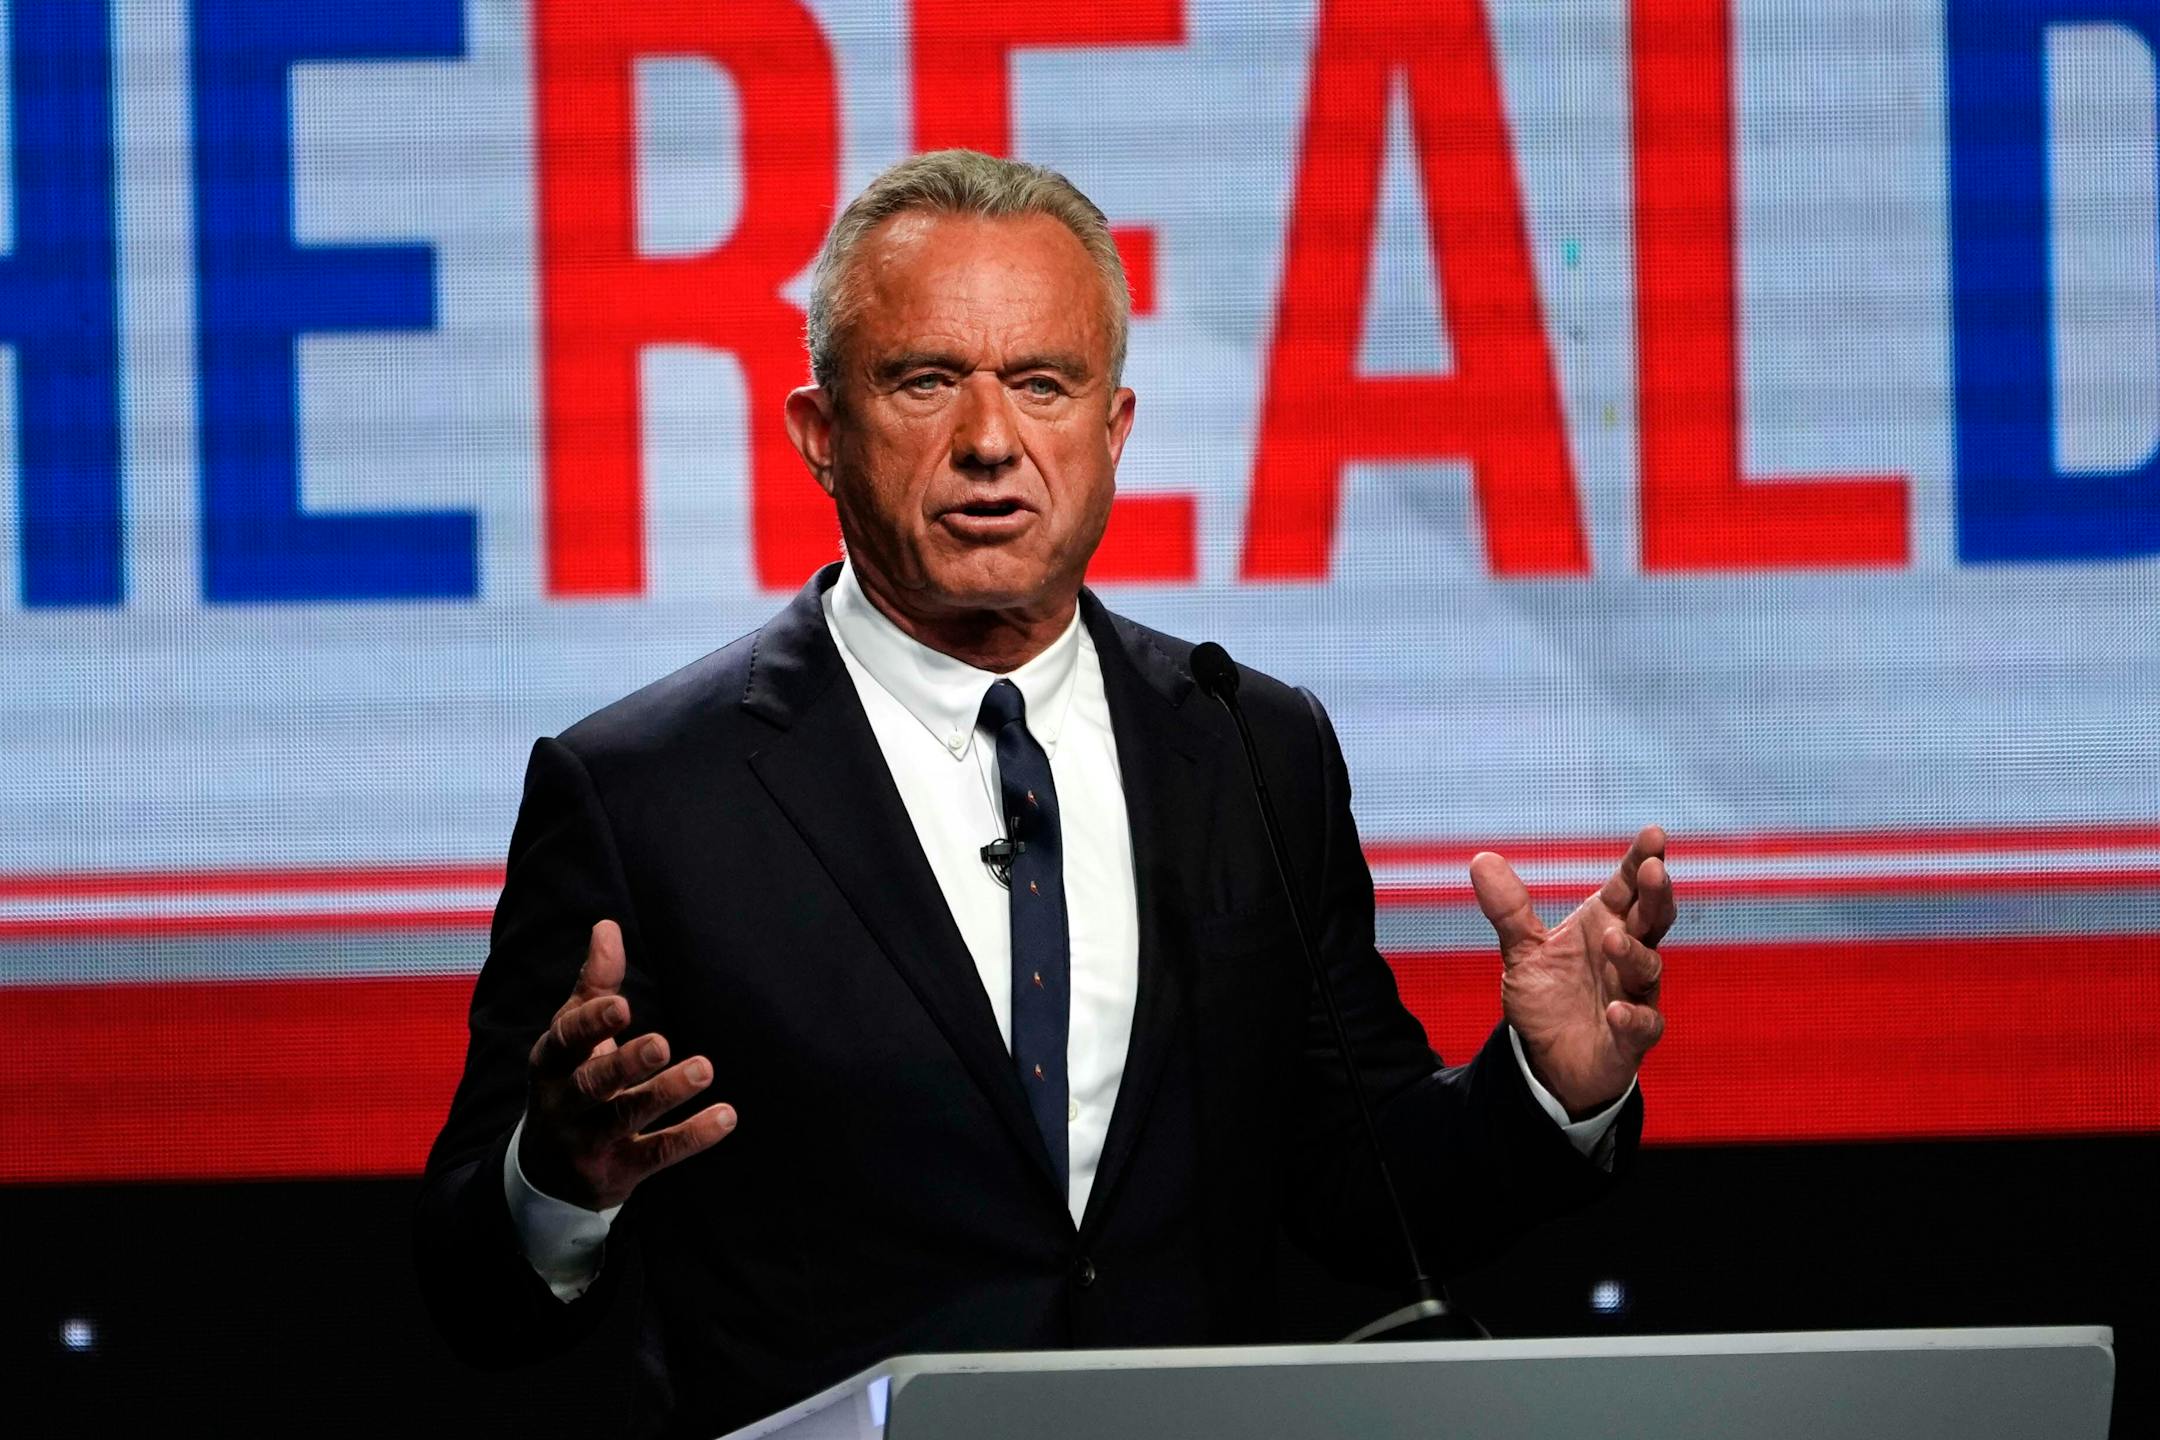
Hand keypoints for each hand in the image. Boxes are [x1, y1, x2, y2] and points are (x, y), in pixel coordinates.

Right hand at [519, 919, 735, 1210]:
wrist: (547, 1174)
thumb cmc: (570, 1082)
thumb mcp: (574, 1038)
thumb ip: (594, 986)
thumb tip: (607, 926)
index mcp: (551, 1063)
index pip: (565, 1041)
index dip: (591, 1023)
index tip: (621, 1004)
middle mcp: (562, 1104)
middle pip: (592, 1084)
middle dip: (625, 1063)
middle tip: (662, 1043)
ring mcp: (587, 1143)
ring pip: (624, 1118)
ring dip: (664, 1094)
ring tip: (703, 1069)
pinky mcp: (617, 1173)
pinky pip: (656, 1153)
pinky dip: (691, 1136)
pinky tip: (727, 1115)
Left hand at [1471, 825, 1672, 1115]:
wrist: (1549, 1060)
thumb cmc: (1548, 997)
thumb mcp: (1523, 950)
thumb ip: (1509, 909)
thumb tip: (1481, 858)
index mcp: (1605, 925)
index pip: (1629, 887)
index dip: (1642, 861)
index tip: (1654, 833)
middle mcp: (1627, 956)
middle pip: (1653, 918)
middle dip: (1656, 894)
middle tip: (1655, 869)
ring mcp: (1635, 995)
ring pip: (1648, 968)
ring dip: (1634, 953)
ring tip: (1613, 938)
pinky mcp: (1631, 1038)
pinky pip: (1643, 1026)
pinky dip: (1632, 1017)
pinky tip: (1616, 1010)